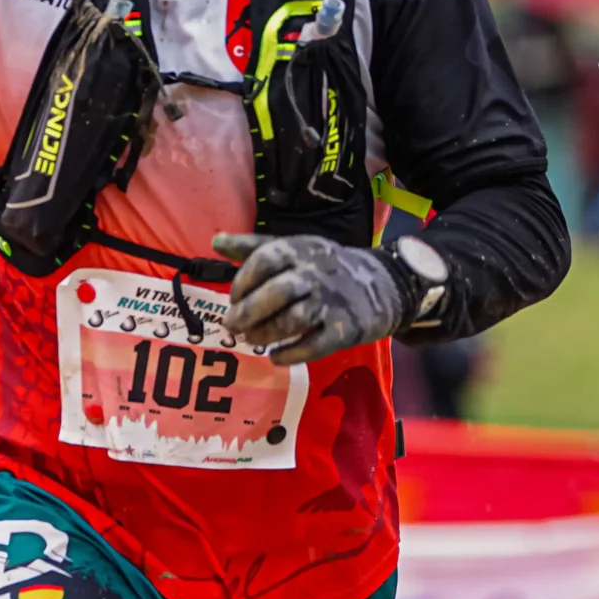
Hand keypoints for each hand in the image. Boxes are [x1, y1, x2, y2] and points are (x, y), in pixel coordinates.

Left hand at [212, 233, 404, 366]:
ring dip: (266, 334)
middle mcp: (315, 273)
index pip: (266, 259)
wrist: (383, 284)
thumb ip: (254, 247)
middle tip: (232, 326)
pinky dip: (291, 354)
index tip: (232, 298)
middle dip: (249, 312)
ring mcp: (332, 302)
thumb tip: (216, 241)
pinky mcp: (345, 329)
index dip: (244, 280)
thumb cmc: (325, 267)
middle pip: (278, 291)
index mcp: (300, 250)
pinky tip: (276, 357)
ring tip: (251, 341)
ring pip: (294, 320)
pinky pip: (315, 345)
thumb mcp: (294, 248)